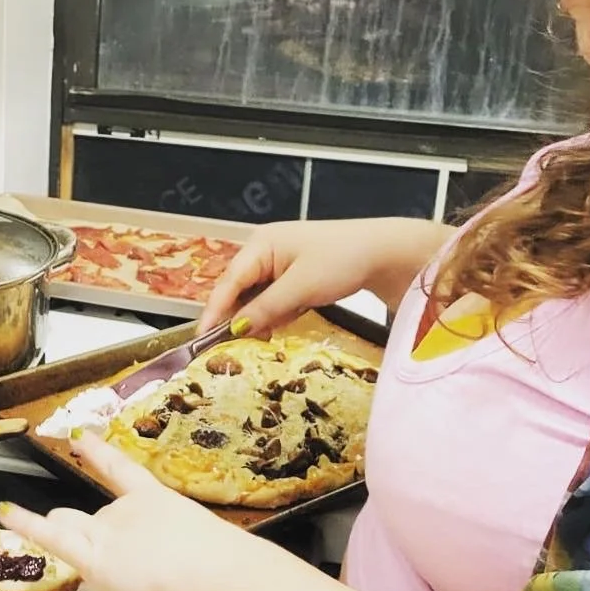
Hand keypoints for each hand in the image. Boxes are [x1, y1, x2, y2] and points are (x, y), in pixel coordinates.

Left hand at [0, 434, 246, 590]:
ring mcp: (106, 532)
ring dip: (65, 536)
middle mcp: (125, 511)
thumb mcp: (211, 555)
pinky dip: (25, 523)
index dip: (100, 454)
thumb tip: (196, 581)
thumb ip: (194, 562)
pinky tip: (5, 512)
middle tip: (82, 540)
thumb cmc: (221, 567)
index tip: (81, 437)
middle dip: (85, 527)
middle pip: (91, 514)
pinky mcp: (91, 556)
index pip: (124, 473)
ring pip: (69, 528)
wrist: (209, 573)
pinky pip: (49, 536)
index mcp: (158, 502)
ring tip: (64, 554)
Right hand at [198, 216, 454, 333]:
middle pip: (240, 290)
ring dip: (264, 317)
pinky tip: (290, 319)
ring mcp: (282, 263)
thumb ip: (265, 309)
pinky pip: (276, 299)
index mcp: (261, 245)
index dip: (214, 311)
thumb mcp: (301, 288)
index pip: (228, 282)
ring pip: (258, 298)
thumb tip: (234, 329)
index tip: (202, 340)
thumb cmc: (342, 261)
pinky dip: (280, 313)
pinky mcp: (297, 275)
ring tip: (273, 330)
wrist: (387, 252)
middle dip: (242, 317)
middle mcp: (265, 251)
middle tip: (239, 345)